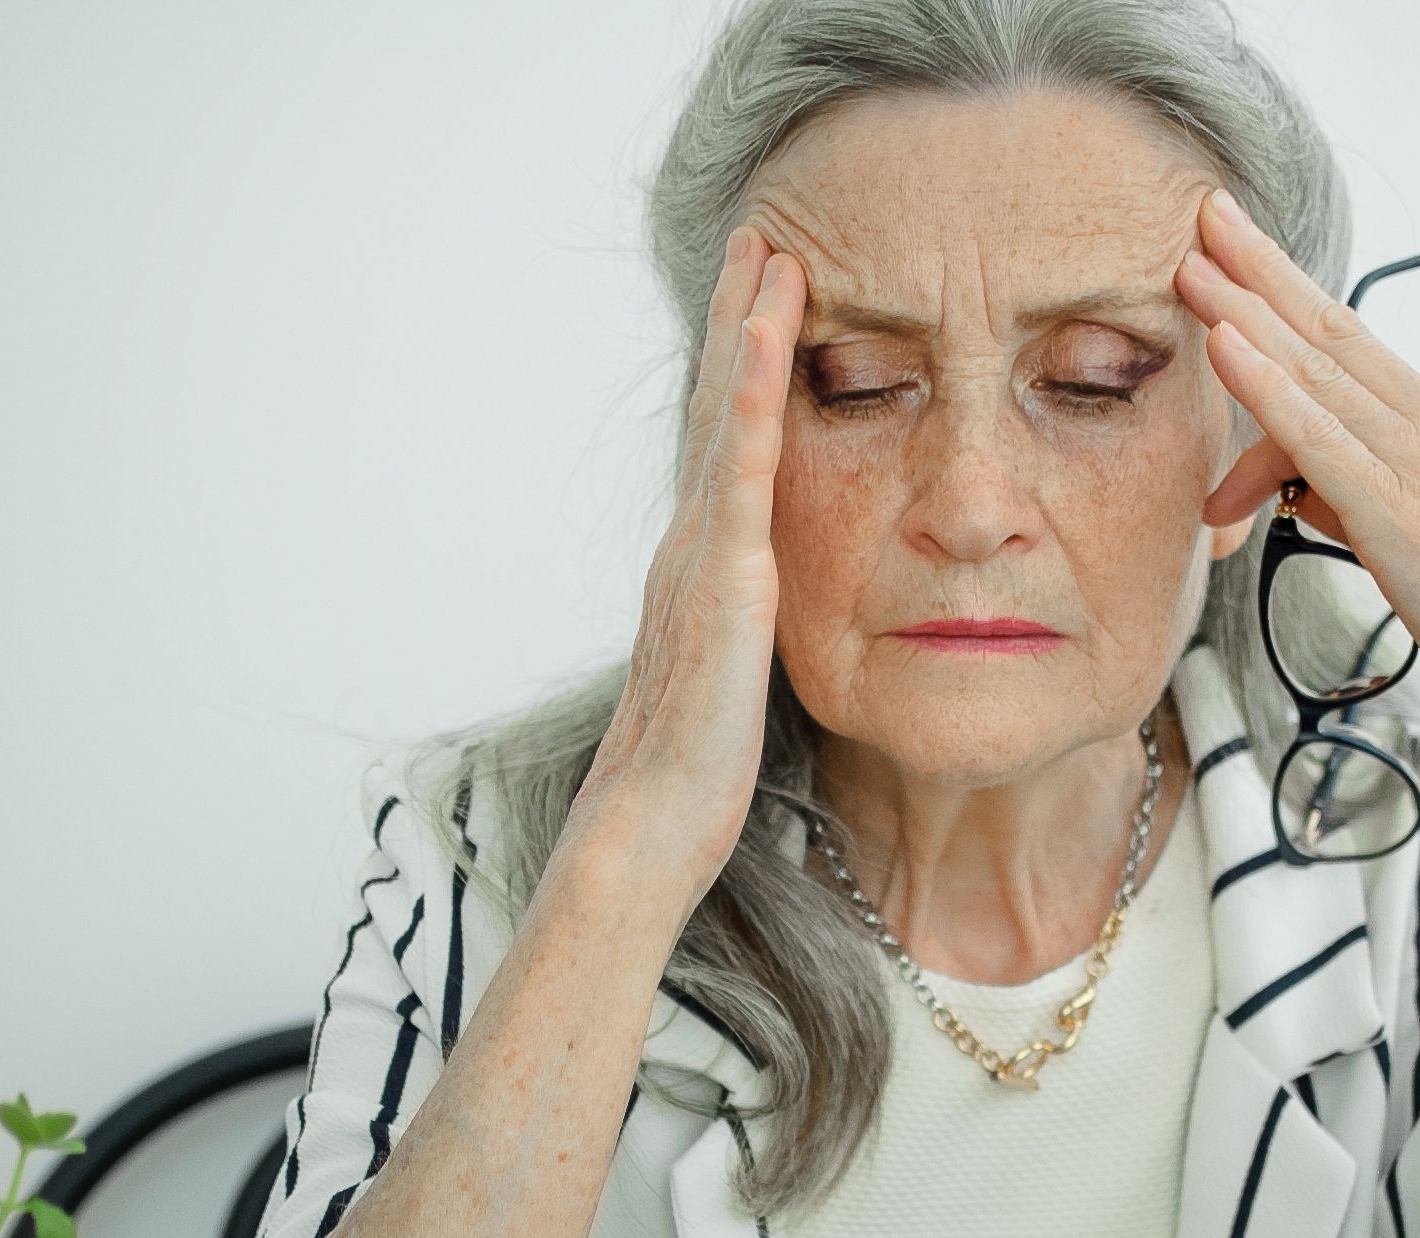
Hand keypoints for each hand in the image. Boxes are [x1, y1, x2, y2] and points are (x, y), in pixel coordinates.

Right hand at [574, 227, 807, 905]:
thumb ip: (741, 633)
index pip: (724, 449)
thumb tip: (762, 615)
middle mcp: (690, 545)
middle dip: (737, 319)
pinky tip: (767, 338)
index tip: (765, 302)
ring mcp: (700, 554)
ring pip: (720, 417)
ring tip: (768, 252)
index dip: (740, 373)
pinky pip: (738, 467)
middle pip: (712, 408)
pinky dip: (749, 394)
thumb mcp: (728, 682)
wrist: (651, 820)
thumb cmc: (691, 773)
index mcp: (700, 568)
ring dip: (743, 328)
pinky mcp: (723, 577)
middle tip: (760, 236)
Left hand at [1174, 184, 1419, 755]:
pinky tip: (1226, 350)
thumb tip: (1288, 479)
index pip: (1355, 348)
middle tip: (1204, 216)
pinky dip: (1270, 389)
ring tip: (1193, 269)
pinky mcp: (1404, 515)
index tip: (1241, 249)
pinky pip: (1322, 440)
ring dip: (1250, 315)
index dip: (1293, 294)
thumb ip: (1352, 497)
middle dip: (1263, 273)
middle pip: (1336, 334)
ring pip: (1322, 373)